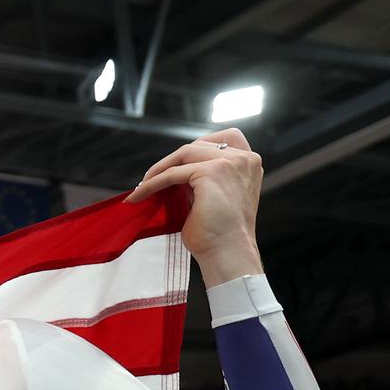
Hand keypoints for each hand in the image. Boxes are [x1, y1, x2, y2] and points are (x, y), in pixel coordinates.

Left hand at [127, 128, 262, 283]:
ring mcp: (229, 163)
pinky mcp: (210, 173)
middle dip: (173, 160)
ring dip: (159, 170)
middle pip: (200, 144)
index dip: (201, 145)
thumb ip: (205, 178)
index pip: (228, 137)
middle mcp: (244, 159)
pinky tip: (139, 195)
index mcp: (250, 163)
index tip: (178, 162)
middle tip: (152, 179)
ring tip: (143, 187)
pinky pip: (171, 174)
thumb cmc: (220, 233)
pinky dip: (152, 184)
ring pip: (184, 154)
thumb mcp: (216, 196)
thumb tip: (174, 172)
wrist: (227, 252)